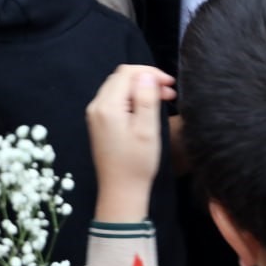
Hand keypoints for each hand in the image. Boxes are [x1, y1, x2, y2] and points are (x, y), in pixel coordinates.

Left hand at [86, 64, 175, 222]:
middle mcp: (97, 107)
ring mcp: (95, 115)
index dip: (150, 73)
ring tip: (162, 98)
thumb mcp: (147, 130)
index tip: (170, 84)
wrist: (121, 192)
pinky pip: (115, 100)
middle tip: (169, 91)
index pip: (127, 73)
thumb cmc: (136, 163)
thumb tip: (146, 75)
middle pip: (121, 78)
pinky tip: (147, 108)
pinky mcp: (99, 123)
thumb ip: (146, 99)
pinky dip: (132, 98)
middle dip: (146, 79)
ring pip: (118, 88)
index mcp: (107, 106)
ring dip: (140, 88)